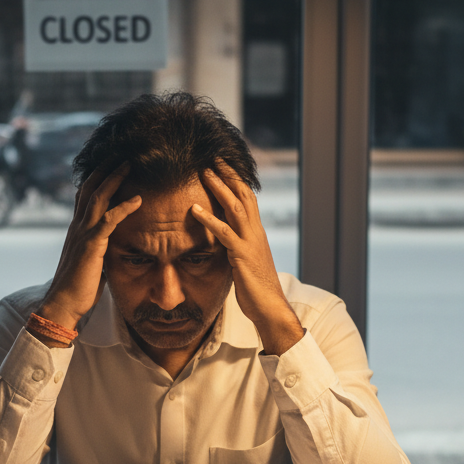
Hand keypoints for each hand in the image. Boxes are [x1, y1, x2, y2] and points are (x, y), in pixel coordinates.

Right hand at [37, 163, 139, 335]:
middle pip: (89, 188)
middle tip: (121, 153)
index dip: (96, 177)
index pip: (84, 195)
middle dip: (105, 169)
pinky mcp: (91, 246)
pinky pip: (108, 220)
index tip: (111, 163)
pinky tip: (138, 199)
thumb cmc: (79, 287)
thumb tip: (112, 245)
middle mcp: (77, 227)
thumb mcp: (91, 261)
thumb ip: (99, 248)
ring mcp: (83, 234)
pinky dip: (123, 208)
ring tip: (130, 164)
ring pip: (97, 198)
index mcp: (77, 229)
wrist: (63, 304)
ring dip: (114, 179)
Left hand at [192, 164, 303, 355]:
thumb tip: (226, 242)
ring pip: (235, 207)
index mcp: (256, 232)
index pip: (247, 197)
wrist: (269, 306)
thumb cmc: (256, 288)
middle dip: (228, 174)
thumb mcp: (246, 262)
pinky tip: (194, 210)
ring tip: (203, 172)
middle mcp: (255, 232)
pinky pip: (224, 233)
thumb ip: (237, 247)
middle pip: (243, 194)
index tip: (221, 164)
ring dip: (219, 188)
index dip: (235, 179)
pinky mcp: (241, 255)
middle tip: (212, 157)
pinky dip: (209, 219)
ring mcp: (250, 242)